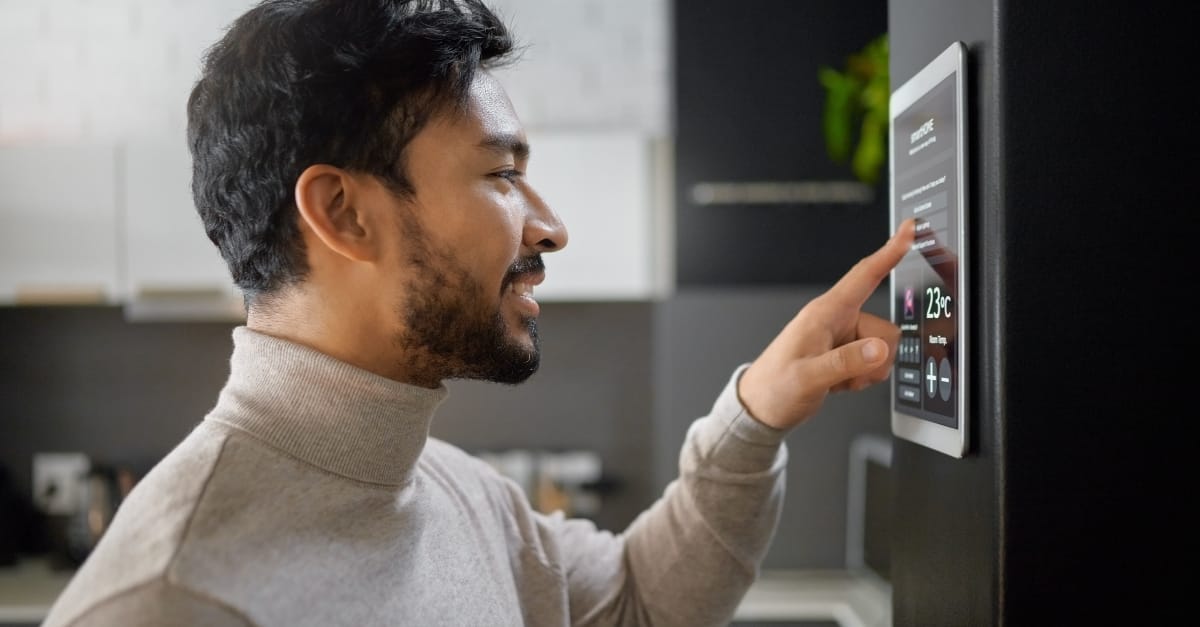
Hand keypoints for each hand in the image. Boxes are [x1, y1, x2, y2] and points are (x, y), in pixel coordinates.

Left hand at [737, 219, 915, 429]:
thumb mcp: (808, 377)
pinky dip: (862, 377)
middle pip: (884, 329)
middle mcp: (836, 321)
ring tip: (837, 379)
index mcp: (825, 313)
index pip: (864, 276)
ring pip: (882, 349)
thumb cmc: (774, 386)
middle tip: (846, 375)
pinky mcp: (846, 356)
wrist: (762, 408)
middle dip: (875, 357)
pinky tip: (840, 383)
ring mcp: (842, 339)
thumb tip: (878, 349)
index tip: (909, 231)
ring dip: (867, 371)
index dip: (890, 252)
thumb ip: (845, 363)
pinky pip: (874, 363)